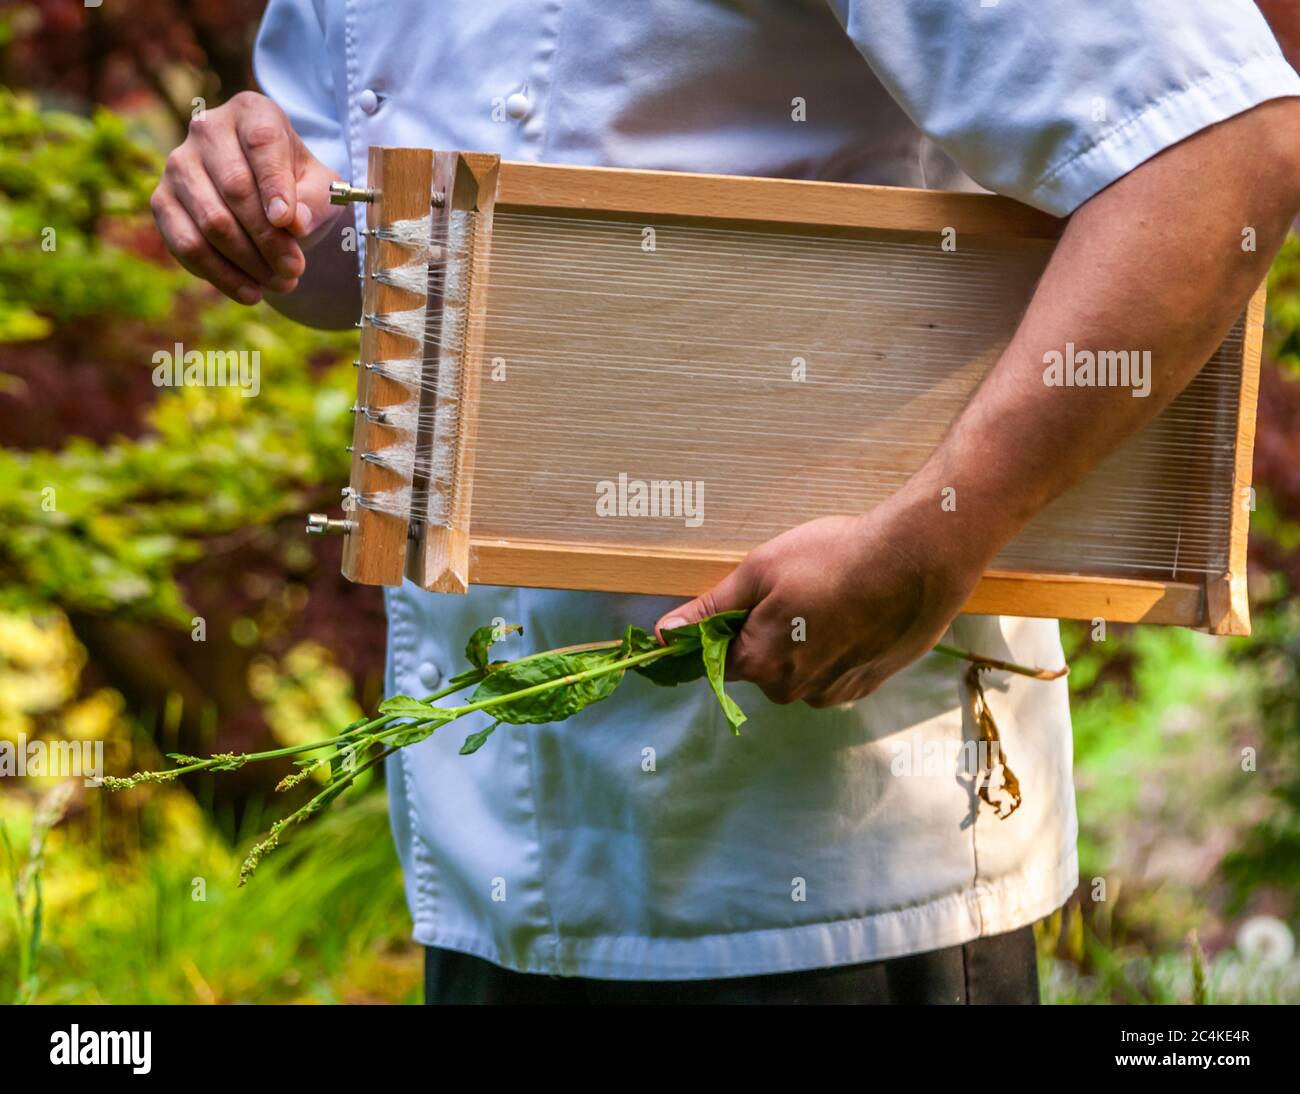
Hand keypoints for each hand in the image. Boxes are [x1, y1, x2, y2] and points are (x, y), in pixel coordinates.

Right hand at [150, 91, 342, 304]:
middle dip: (269, 238)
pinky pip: (186, 245)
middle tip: (295, 270)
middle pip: (235, 189)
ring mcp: (178, 165)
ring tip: (281, 283)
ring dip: (248, 261)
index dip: (276, 186)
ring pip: (211, 221)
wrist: (266, 196)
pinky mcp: (161, 201)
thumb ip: (314, 201)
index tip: (290, 224)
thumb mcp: (321, 188)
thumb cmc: (298, 186)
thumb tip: (293, 222)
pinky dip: (221, 275)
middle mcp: (207, 130)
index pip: (262, 143)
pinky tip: (251, 293)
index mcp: (251, 112)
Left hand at [654, 496, 987, 706]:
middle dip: (765, 632)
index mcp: (759, 664)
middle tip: (793, 589)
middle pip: (759, 665)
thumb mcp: (760, 571)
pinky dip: (835, 647)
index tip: (741, 604)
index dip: (721, 630)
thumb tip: (664, 636)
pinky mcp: (866, 686)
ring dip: (802, 641)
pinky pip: (832, 671)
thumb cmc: (835, 558)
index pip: (716, 661)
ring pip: (797, 669)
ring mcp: (833, 692)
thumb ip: (710, 609)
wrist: (918, 561)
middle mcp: (793, 690)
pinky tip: (853, 613)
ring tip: (829, 598)